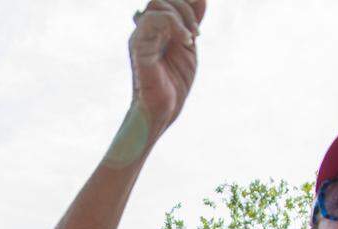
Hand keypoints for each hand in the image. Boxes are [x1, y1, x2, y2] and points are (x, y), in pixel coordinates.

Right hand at [129, 0, 205, 136]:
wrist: (164, 108)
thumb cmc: (174, 83)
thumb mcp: (188, 45)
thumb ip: (191, 22)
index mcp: (156, 27)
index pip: (167, 0)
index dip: (186, 3)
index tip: (198, 21)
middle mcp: (145, 28)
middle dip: (185, 7)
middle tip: (197, 33)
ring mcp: (140, 35)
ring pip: (157, 3)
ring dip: (181, 15)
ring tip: (192, 38)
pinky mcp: (139, 45)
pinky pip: (154, 19)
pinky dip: (175, 24)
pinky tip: (186, 41)